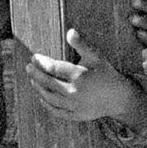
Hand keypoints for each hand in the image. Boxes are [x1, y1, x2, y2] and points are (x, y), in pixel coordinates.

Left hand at [27, 29, 141, 123]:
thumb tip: (70, 31)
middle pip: (49, 83)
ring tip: (32, 80)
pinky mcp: (75, 115)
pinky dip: (47, 104)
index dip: (42, 63)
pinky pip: (56, 111)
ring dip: (39, 89)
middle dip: (36, 75)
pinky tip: (42, 97)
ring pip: (50, 98)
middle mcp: (75, 93)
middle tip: (28, 67)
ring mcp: (74, 106)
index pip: (54, 68)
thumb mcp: (96, 57)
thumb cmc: (106, 74)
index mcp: (79, 76)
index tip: (34, 57)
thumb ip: (82, 45)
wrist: (118, 98)